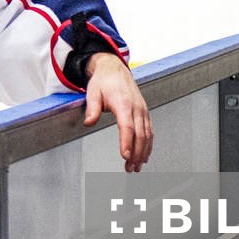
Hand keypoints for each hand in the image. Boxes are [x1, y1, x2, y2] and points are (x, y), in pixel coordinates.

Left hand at [84, 53, 151, 171]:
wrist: (114, 70)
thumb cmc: (104, 81)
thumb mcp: (93, 92)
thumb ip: (92, 109)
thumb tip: (89, 122)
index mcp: (123, 103)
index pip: (127, 127)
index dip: (127, 142)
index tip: (124, 156)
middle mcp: (136, 108)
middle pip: (140, 134)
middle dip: (136, 153)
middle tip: (130, 168)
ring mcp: (142, 110)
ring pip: (147, 135)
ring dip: (143, 152)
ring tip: (137, 167)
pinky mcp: (144, 113)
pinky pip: (149, 131)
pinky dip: (148, 145)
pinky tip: (144, 155)